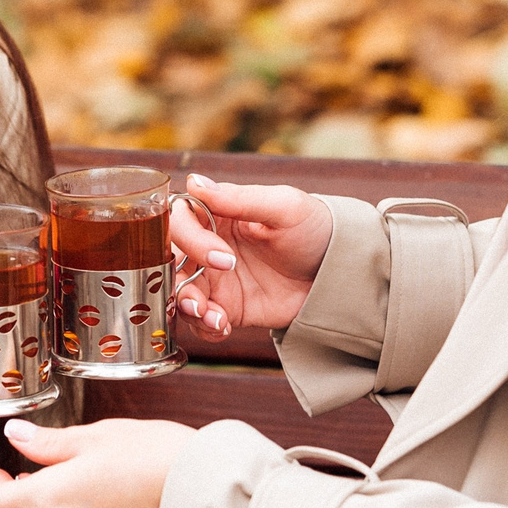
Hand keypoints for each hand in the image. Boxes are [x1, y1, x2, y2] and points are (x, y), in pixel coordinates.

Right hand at [170, 175, 332, 336]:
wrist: (340, 271)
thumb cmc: (313, 227)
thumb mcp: (284, 206)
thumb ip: (239, 198)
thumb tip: (195, 181)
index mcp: (216, 215)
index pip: (178, 221)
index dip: (189, 240)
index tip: (222, 257)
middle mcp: (207, 246)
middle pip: (168, 260)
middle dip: (178, 281)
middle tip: (203, 298)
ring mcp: (214, 279)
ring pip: (178, 292)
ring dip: (188, 307)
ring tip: (213, 317)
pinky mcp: (227, 307)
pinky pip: (201, 320)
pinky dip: (204, 327)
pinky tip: (222, 326)